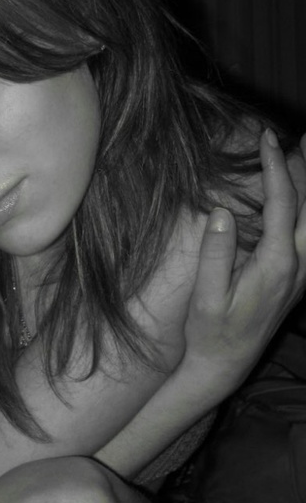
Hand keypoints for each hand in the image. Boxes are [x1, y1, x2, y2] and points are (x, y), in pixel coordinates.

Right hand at [182, 130, 305, 390]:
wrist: (226, 364)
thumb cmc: (211, 331)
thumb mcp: (206, 297)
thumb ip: (215, 253)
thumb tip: (221, 211)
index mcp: (276, 265)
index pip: (281, 204)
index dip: (275, 167)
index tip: (267, 138)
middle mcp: (297, 267)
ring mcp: (301, 274)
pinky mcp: (296, 279)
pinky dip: (304, 210)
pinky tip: (296, 199)